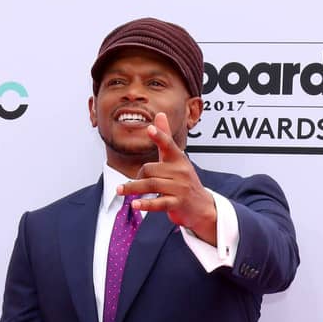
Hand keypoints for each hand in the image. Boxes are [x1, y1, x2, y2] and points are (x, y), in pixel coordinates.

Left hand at [116, 112, 217, 242]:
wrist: (202, 207)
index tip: (150, 129)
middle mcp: (180, 172)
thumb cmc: (185, 181)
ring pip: (152, 185)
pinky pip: (159, 203)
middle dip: (138, 176)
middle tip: (132, 183)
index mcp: (178, 159)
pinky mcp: (178, 203)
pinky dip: (146, 204)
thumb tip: (160, 114)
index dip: (159, 136)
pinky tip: (135, 204)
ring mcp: (180, 188)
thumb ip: (165, 138)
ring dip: (134, 188)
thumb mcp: (176, 158)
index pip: (168, 144)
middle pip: (150, 169)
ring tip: (120, 190)